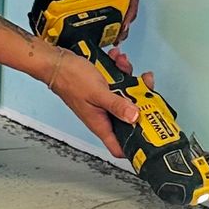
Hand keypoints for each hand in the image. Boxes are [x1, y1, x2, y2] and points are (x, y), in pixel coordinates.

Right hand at [35, 45, 139, 160]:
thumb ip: (117, 105)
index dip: (134, 146)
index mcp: (101, 124)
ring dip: (130, 79)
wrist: (58, 62)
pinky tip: (117, 61)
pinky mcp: (105, 89)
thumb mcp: (98, 93)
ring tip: (124, 66)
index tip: (151, 136)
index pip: (119, 147)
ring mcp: (105, 102)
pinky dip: (121, 71)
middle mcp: (104, 115)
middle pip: (131, 117)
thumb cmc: (70, 79)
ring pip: (127, 96)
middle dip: (140, 100)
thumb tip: (135, 117)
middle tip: (145, 86)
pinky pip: (120, 82)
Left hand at [41, 0, 136, 30]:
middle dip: (121, 26)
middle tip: (117, 35)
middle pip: (118, 13)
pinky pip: (83, 24)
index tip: (125, 22)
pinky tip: (87, 34)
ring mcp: (87, 3)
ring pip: (102, 21)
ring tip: (105, 38)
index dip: (130, 11)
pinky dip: (87, 31)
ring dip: (106, 32)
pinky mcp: (74, 10)